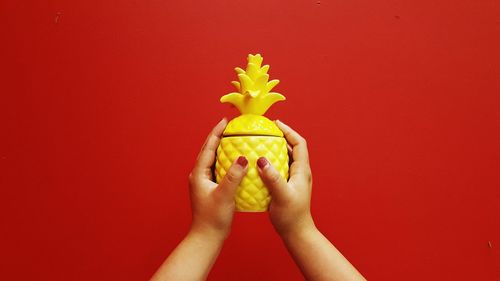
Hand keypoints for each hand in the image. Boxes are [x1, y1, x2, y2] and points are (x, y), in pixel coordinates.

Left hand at [188, 118, 248, 239]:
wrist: (207, 237)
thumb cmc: (213, 218)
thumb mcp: (224, 195)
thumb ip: (233, 176)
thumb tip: (242, 158)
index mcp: (199, 174)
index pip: (208, 147)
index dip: (217, 133)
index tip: (225, 121)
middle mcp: (199, 175)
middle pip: (209, 150)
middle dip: (219, 137)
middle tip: (231, 126)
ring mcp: (204, 182)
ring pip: (214, 159)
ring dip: (223, 148)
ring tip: (234, 138)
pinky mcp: (211, 188)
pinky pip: (219, 168)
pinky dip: (227, 161)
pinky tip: (237, 161)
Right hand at [257, 120, 314, 236]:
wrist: (296, 232)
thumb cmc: (291, 216)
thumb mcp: (281, 195)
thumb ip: (272, 177)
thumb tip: (262, 159)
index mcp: (301, 171)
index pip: (299, 143)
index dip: (289, 131)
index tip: (276, 124)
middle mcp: (300, 172)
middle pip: (293, 147)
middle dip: (281, 136)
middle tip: (265, 130)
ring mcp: (294, 179)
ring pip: (286, 157)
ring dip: (275, 148)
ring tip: (261, 142)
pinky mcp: (287, 185)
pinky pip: (280, 167)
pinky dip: (271, 161)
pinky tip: (258, 164)